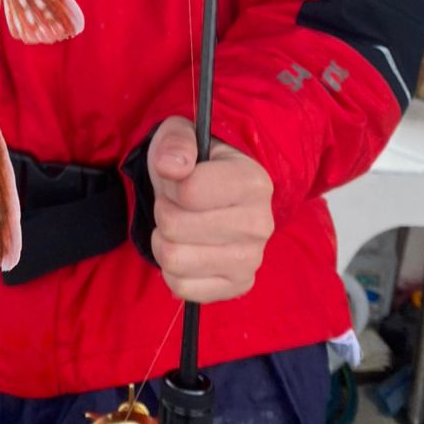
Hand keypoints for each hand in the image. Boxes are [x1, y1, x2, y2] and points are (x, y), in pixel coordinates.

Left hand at [146, 116, 274, 302]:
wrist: (207, 194)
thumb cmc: (194, 163)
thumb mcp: (180, 137)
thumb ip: (175, 144)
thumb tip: (170, 167)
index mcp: (253, 182)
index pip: (188, 191)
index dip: (170, 183)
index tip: (178, 178)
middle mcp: (260, 224)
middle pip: (174, 226)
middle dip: (163, 211)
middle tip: (176, 204)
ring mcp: (251, 260)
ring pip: (173, 258)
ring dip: (163, 240)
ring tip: (180, 226)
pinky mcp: (238, 286)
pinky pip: (180, 287)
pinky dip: (172, 270)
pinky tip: (187, 251)